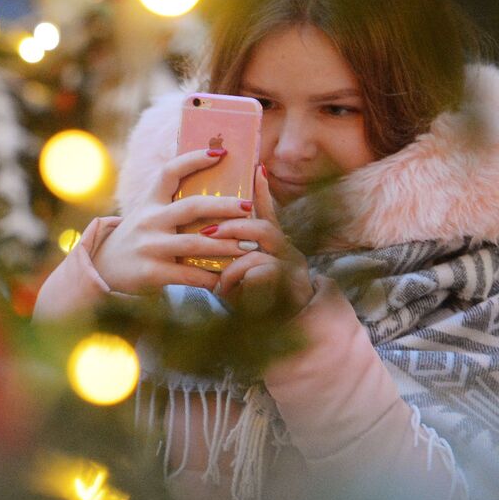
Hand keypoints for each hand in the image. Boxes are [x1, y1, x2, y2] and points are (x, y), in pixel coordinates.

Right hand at [92, 147, 247, 294]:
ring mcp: (150, 246)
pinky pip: (188, 274)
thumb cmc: (137, 239)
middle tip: (249, 207)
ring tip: (249, 247)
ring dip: (226, 245)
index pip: (171, 171)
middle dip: (224, 206)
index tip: (222, 152)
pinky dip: (209, 277)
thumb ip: (171, 203)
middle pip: (192, 207)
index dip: (195, 159)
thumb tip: (210, 185)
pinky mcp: (151, 272)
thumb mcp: (147, 214)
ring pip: (196, 243)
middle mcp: (149, 220)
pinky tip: (225, 279)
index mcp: (150, 201)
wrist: (103, 269)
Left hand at [210, 164, 316, 314]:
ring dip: (233, 266)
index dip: (263, 191)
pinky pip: (260, 275)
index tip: (257, 168)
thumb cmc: (251, 300)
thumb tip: (208, 226)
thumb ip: (230, 250)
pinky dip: (239, 283)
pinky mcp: (288, 288)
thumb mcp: (238, 273)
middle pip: (264, 228)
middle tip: (208, 231)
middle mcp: (287, 252)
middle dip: (233, 227)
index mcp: (274, 245)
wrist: (277, 332)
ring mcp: (290, 270)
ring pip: (259, 253)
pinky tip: (227, 294)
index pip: (269, 212)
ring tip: (219, 282)